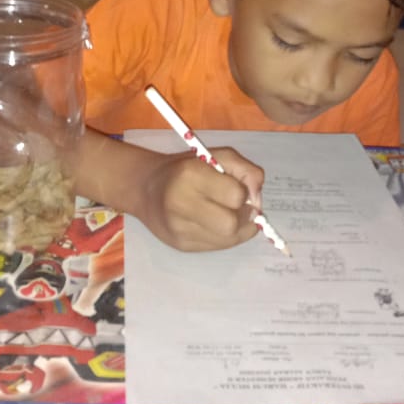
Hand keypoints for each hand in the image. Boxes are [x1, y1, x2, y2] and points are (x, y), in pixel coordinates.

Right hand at [139, 146, 263, 251]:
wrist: (145, 187)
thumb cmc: (185, 168)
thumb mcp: (216, 156)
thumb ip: (246, 170)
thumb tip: (258, 199)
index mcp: (190, 175)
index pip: (235, 195)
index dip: (244, 193)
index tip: (238, 189)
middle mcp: (181, 204)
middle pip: (231, 225)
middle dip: (242, 216)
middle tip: (237, 207)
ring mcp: (179, 228)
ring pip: (227, 240)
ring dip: (236, 228)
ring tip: (227, 213)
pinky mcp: (181, 245)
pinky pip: (217, 247)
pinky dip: (224, 236)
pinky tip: (214, 223)